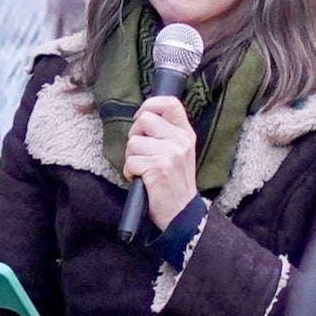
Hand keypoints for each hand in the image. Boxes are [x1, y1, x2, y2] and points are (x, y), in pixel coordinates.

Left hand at [124, 94, 200, 230]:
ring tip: (143, 169)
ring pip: (133, 143)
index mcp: (186, 134)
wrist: (181, 212)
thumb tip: (142, 115)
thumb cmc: (174, 182)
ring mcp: (170, 154)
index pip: (170, 103)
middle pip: (143, 120)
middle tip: (141, 153)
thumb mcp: (178, 152)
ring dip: (131, 158)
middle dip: (134, 136)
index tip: (141, 118)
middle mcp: (180, 141)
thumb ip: (165, 132)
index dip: (150, 105)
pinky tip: (141, 179)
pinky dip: (130, 172)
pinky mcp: (158, 168)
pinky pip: (130, 162)